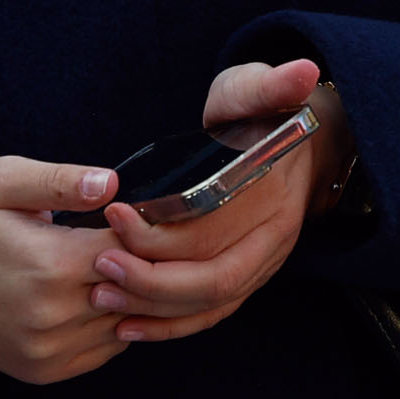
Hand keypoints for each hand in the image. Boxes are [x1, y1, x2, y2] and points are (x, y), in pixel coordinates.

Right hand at [0, 156, 126, 384]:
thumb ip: (58, 180)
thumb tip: (113, 182)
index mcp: (50, 263)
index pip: (134, 248)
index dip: (140, 227)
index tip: (128, 213)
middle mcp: (53, 315)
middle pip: (136, 290)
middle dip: (139, 262)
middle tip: (121, 238)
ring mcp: (48, 349)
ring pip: (126, 323)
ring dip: (127, 296)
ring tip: (103, 266)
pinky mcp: (43, 370)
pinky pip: (105, 350)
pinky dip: (109, 325)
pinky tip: (88, 296)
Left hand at [84, 61, 347, 344]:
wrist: (298, 144)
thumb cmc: (262, 112)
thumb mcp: (259, 89)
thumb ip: (272, 85)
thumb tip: (303, 71)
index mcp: (272, 195)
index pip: (212, 228)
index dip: (161, 231)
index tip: (112, 212)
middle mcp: (271, 239)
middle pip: (210, 279)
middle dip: (149, 279)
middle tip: (96, 265)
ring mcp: (261, 265)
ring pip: (208, 304)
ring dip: (153, 308)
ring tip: (101, 297)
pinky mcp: (244, 279)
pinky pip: (210, 314)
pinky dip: (170, 326)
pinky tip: (128, 327)